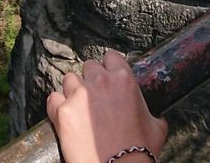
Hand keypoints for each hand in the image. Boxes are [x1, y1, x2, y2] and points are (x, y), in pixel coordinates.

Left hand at [46, 49, 167, 162]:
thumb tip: (156, 118)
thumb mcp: (155, 128)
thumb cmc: (139, 152)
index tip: (109, 79)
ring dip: (73, 91)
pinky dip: (56, 106)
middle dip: (91, 80)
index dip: (110, 68)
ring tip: (78, 108)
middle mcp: (100, 81)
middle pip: (89, 67)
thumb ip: (151, 114)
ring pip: (69, 79)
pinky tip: (63, 116)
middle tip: (94, 99)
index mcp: (124, 79)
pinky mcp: (62, 111)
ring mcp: (79, 95)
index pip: (111, 57)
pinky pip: (53, 98)